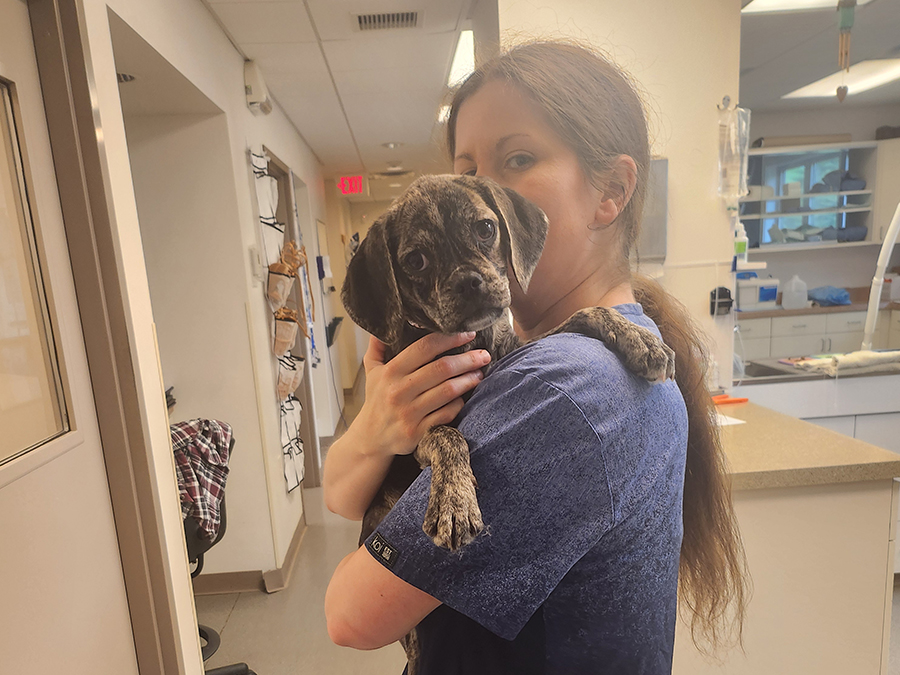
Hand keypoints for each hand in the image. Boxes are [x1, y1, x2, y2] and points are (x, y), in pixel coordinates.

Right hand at [354, 332, 491, 457]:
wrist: (371, 438)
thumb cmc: (376, 401)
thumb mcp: (371, 371)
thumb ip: (378, 347)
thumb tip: (381, 325)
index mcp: (391, 371)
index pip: (425, 347)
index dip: (450, 338)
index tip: (468, 334)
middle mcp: (399, 391)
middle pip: (442, 368)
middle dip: (467, 359)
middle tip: (483, 355)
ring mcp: (409, 413)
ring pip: (448, 391)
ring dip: (469, 380)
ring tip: (480, 373)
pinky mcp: (418, 432)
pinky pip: (447, 413)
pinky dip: (459, 403)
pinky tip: (465, 397)